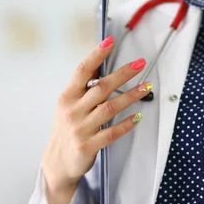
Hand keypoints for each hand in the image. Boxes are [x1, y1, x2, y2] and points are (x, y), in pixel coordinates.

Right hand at [42, 35, 151, 195]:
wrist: (57, 162)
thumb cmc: (67, 130)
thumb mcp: (69, 106)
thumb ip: (84, 89)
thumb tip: (101, 66)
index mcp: (68, 97)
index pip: (83, 70)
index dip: (97, 54)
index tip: (110, 41)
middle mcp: (73, 111)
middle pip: (101, 87)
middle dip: (123, 74)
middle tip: (140, 64)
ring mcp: (80, 129)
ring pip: (109, 108)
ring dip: (130, 96)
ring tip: (146, 88)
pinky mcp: (88, 145)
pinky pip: (111, 133)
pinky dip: (125, 124)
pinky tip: (137, 117)